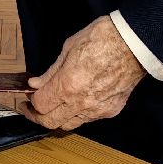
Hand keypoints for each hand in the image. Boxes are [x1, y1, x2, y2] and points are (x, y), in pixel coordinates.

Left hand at [20, 16, 145, 130]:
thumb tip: (36, 84)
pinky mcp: (111, 110)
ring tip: (54, 104)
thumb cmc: (103, 39)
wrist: (135, 42)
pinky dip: (78, 113)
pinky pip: (89, 118)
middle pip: (51, 122)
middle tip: (32, 108)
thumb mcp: (68, 49)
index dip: (30, 103)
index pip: (40, 106)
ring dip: (59, 117)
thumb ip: (51, 72)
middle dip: (38, 117)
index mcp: (68, 85)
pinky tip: (76, 100)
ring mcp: (98, 109)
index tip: (28, 98)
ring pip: (71, 124)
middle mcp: (82, 102)